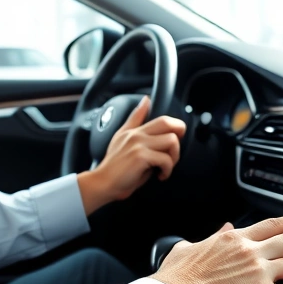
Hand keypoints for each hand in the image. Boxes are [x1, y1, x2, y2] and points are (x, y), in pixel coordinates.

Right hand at [77, 96, 185, 214]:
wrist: (103, 183)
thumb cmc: (114, 166)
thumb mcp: (121, 137)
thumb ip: (135, 120)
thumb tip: (146, 100)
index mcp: (133, 130)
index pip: (155, 115)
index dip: (174, 124)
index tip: (175, 136)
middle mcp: (136, 134)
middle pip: (167, 122)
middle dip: (179, 134)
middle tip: (174, 150)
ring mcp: (138, 144)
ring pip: (171, 140)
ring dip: (174, 156)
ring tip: (166, 165)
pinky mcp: (140, 156)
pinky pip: (166, 159)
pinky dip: (168, 170)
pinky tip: (161, 175)